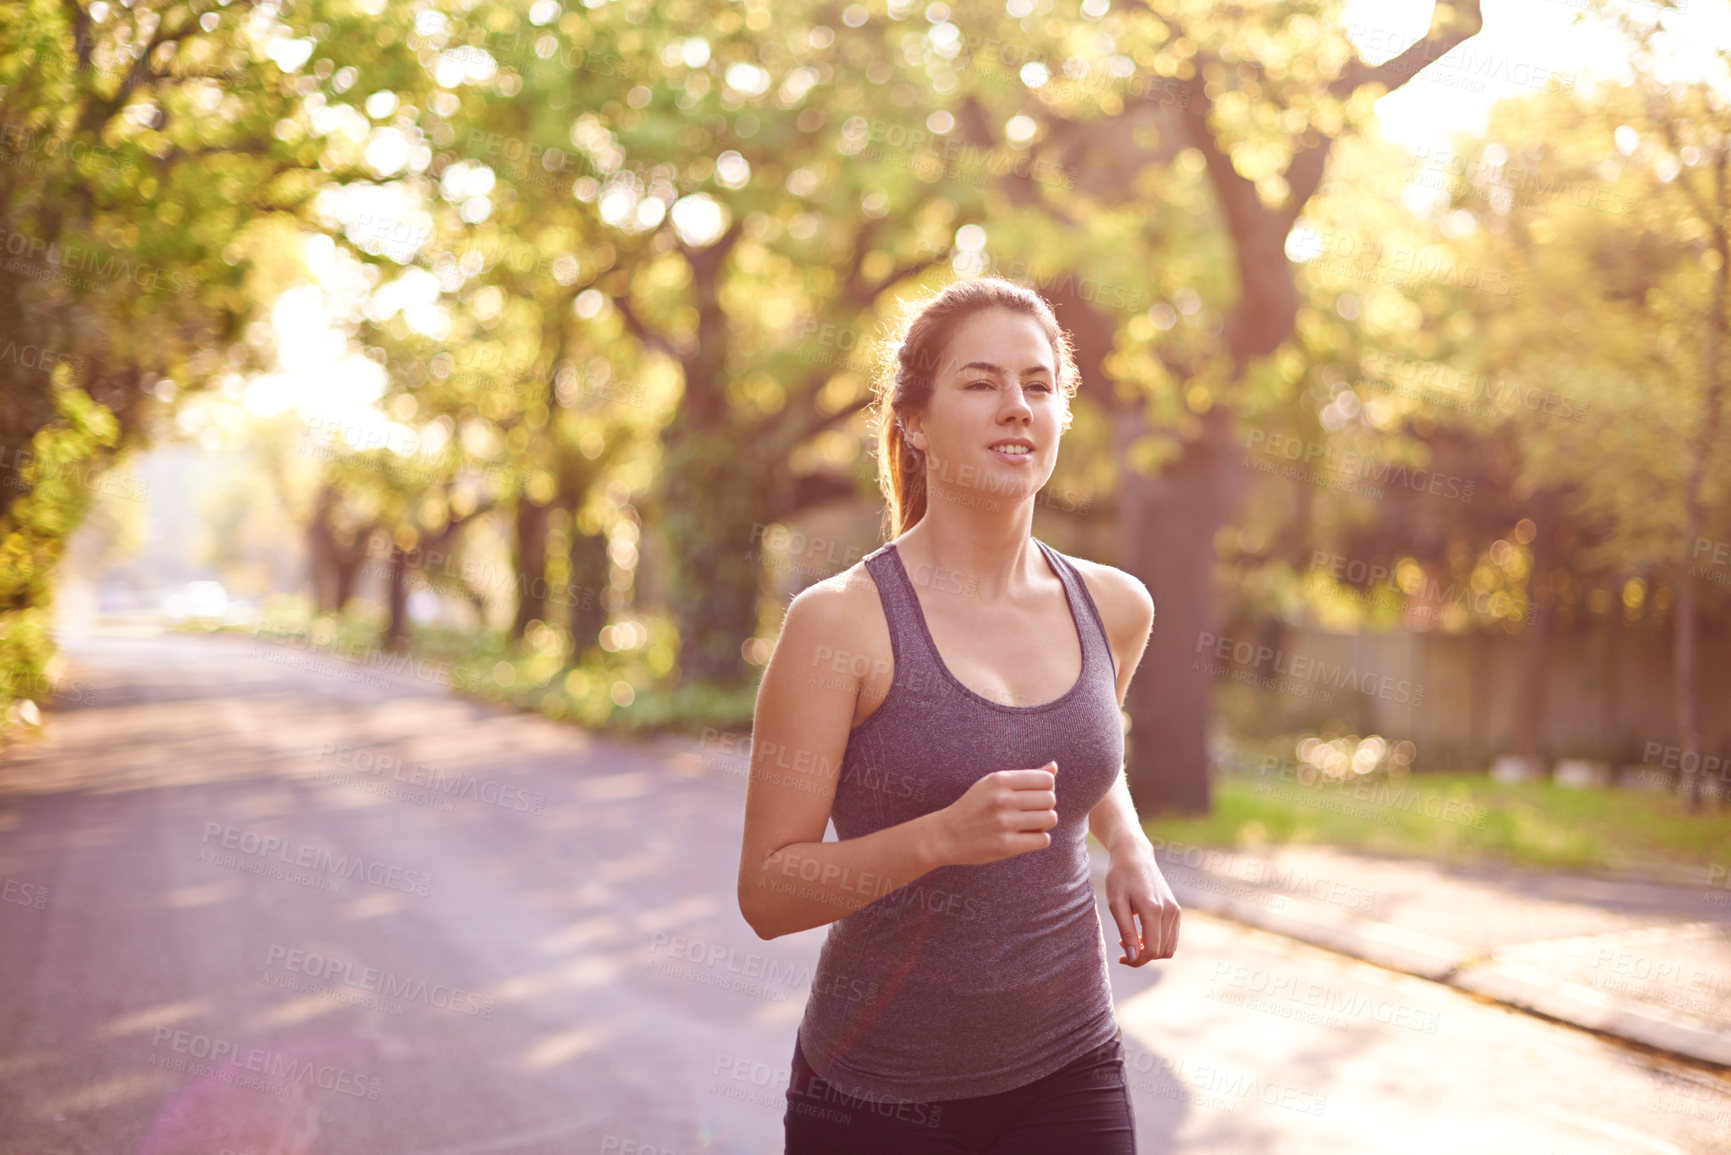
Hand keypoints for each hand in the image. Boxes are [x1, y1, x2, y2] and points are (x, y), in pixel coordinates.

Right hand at [929, 763, 1058, 866]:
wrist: (945, 835)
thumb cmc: (973, 806)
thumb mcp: (993, 784)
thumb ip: (1025, 776)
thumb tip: (1054, 767)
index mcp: (1000, 780)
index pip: (1046, 780)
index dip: (1046, 788)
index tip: (1035, 795)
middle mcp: (1003, 799)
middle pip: (1050, 799)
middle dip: (1046, 806)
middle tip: (1032, 811)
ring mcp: (1005, 823)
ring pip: (1050, 818)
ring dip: (1044, 822)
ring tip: (1030, 824)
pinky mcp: (1007, 845)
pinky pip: (1043, 839)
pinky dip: (1039, 838)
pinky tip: (1026, 836)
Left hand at [1105, 841, 1180, 965]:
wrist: (1134, 856)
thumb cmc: (1120, 877)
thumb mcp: (1116, 904)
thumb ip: (1126, 931)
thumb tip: (1132, 957)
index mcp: (1153, 910)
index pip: (1151, 950)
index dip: (1136, 961)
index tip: (1121, 958)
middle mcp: (1170, 912)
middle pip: (1161, 952)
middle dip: (1142, 956)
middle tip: (1123, 945)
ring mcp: (1175, 911)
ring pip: (1169, 948)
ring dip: (1151, 950)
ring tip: (1131, 938)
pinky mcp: (1176, 910)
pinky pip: (1172, 938)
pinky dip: (1158, 942)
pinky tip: (1141, 933)